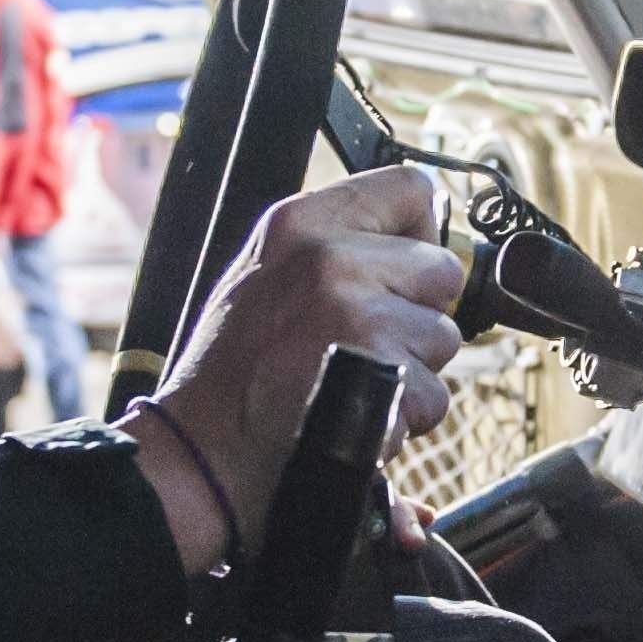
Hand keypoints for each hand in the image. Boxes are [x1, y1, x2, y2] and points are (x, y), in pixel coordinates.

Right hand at [131, 163, 462, 573]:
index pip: (409, 187)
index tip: (402, 272)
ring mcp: (357, 316)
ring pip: (442, 339)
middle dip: (417, 316)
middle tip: (364, 346)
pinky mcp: (379, 376)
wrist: (200, 454)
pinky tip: (354, 417)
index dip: (421, 234)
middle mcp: (331, 259)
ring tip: (350, 386)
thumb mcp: (264, 276)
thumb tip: (423, 238)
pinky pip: (433, 395)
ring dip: (411, 373)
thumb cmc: (230, 375)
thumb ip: (336, 249)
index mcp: (301, 224)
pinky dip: (404, 419)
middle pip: (442, 270)